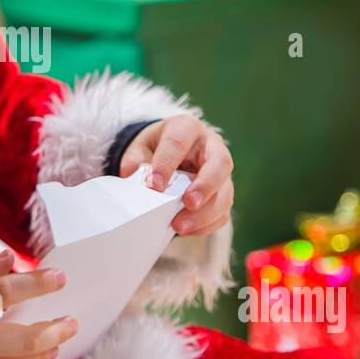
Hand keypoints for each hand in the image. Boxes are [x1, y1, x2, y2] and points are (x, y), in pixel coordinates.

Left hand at [116, 115, 233, 236]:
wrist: (168, 155)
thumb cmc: (155, 148)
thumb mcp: (140, 147)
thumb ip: (135, 159)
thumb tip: (134, 176)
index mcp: (187, 128)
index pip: (179, 142)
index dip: (167, 163)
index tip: (154, 185)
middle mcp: (211, 147)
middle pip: (220, 163)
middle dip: (205, 185)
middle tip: (188, 203)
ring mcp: (221, 172)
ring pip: (225, 192)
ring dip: (205, 213)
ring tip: (180, 226)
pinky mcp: (223, 194)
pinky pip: (223, 212)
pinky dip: (207, 224)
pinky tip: (188, 230)